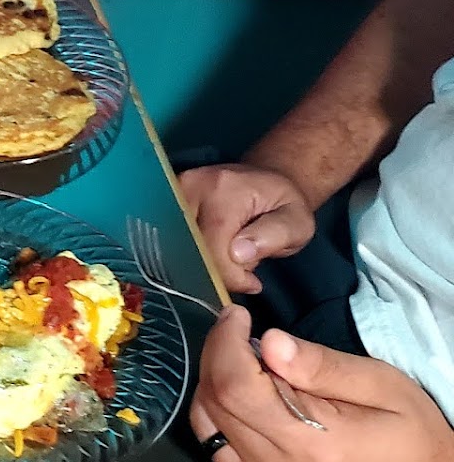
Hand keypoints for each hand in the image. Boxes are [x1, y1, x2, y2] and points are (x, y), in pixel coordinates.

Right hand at [179, 163, 315, 293]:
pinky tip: (213, 253)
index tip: (251, 282)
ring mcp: (174, 194)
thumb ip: (274, 236)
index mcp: (223, 190)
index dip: (229, 275)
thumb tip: (238, 254)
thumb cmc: (282, 204)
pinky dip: (194, 257)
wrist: (266, 179)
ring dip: (205, 264)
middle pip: (190, 251)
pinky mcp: (165, 203)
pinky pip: (174, 244)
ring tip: (230, 255)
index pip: (212, 248)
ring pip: (179, 251)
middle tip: (244, 267)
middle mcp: (191, 187)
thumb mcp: (297, 221)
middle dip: (217, 270)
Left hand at [190, 307, 453, 461]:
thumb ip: (322, 366)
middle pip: (211, 406)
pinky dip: (223, 424)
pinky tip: (252, 409)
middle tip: (239, 336)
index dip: (224, 343)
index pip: (234, 386)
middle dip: (216, 359)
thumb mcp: (385, 388)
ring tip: (245, 369)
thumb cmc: (415, 446)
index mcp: (310, 446)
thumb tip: (268, 342)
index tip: (236, 317)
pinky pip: (218, 458)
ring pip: (206, 432)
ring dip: (214, 391)